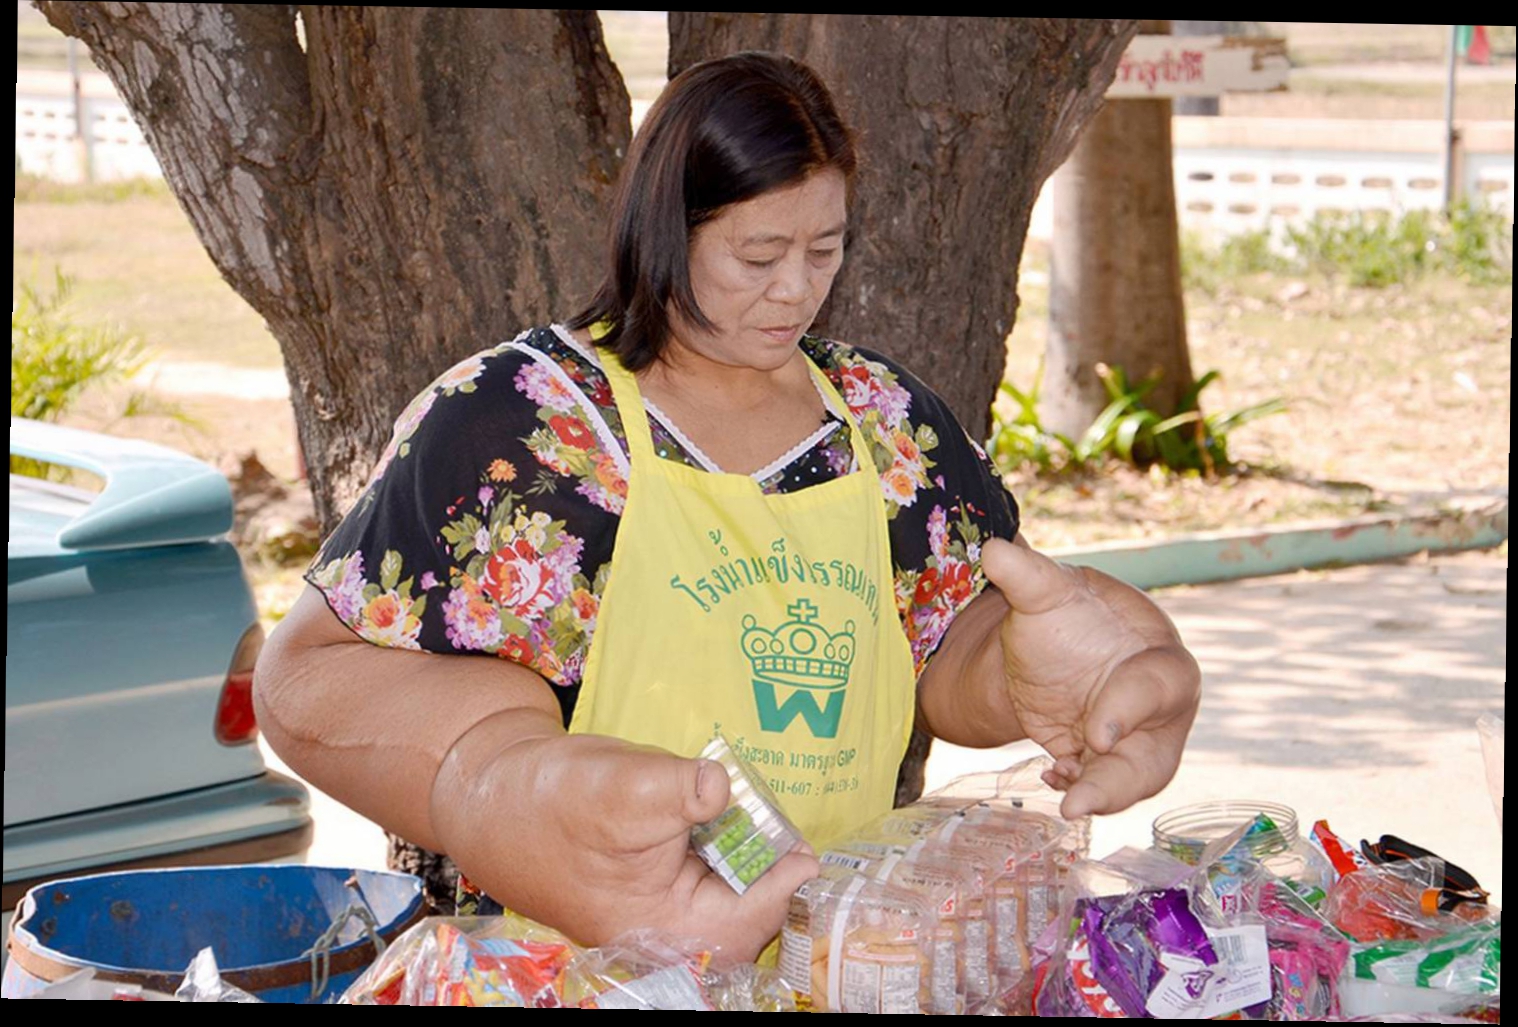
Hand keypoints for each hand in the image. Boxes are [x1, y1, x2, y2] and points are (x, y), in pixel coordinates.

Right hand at [436, 726, 817, 965]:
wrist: (494, 794)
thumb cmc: (550, 801)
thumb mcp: (621, 787)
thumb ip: (680, 790)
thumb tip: (722, 787)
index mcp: (666, 932)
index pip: (756, 920)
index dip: (786, 880)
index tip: (806, 845)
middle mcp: (671, 932)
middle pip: (754, 908)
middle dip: (769, 862)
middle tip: (778, 816)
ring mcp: (666, 908)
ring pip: (736, 884)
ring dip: (748, 847)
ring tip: (751, 808)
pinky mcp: (661, 881)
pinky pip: (712, 868)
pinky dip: (724, 838)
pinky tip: (721, 806)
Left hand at [980, 537, 1199, 818]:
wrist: (1048, 644)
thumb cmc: (1065, 612)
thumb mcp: (1045, 593)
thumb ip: (1028, 575)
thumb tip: (992, 549)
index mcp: (1161, 657)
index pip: (1162, 684)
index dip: (1132, 709)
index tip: (1094, 734)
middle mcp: (1158, 710)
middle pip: (1157, 755)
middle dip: (1121, 781)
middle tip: (1080, 801)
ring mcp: (1133, 741)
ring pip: (1130, 781)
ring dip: (1100, 797)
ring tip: (1066, 807)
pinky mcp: (1103, 763)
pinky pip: (1100, 786)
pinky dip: (1077, 788)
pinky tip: (1050, 779)